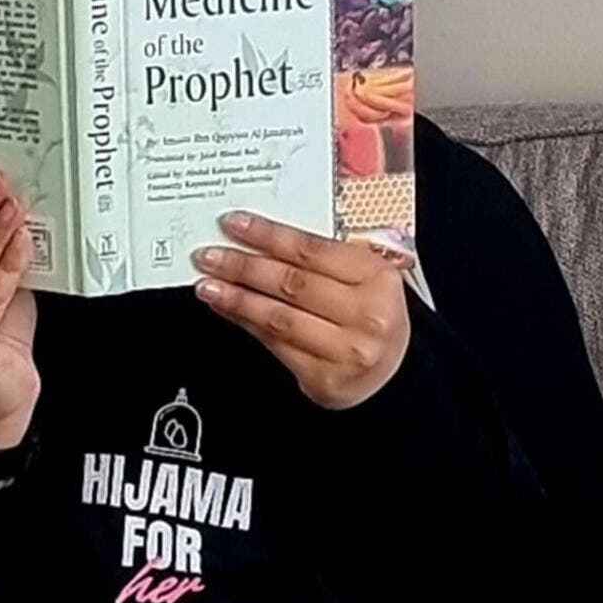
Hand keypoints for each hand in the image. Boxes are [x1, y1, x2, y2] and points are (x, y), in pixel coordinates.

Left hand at [192, 211, 411, 410]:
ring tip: (208, 285)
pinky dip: (246, 324)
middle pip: (291, 283)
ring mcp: (346, 350)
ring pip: (278, 317)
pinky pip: (276, 345)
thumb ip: (324, 258)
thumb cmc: (372, 315)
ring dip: (236, 298)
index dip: (268, 235)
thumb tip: (260, 241)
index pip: (313, 250)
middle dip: (243, 267)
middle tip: (210, 255)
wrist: (394, 372)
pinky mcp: (325, 379)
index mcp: (378, 277)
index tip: (235, 224)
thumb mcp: (364, 277)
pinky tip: (228, 310)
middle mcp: (366, 315)